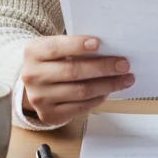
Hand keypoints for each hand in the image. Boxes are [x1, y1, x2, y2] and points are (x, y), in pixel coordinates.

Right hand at [20, 35, 134, 125]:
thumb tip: (108, 49)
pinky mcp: (49, 114)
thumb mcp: (55, 47)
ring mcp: (40, 98)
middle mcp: (33, 76)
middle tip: (123, 65)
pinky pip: (80, 107)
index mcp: (33, 53)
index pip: (56, 48)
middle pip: (72, 72)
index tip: (98, 43)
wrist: (34, 82)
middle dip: (102, 68)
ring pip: (80, 92)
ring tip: (124, 79)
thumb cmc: (52, 59)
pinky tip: (108, 90)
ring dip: (107, 85)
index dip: (77, 45)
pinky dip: (98, 98)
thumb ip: (74, 47)